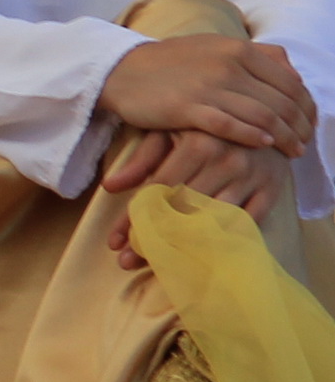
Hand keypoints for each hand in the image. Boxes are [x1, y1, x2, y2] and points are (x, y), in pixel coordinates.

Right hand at [99, 35, 315, 154]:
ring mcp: (207, 86)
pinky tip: (264, 145)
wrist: (122, 71)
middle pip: (281, 102)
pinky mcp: (187, 108)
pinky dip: (253, 136)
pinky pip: (230, 125)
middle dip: (300, 127)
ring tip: (292, 151)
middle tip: (304, 144)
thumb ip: (257, 54)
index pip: (290, 82)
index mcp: (238, 48)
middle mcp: (227, 64)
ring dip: (284, 137)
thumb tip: (293, 72)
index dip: (307, 107)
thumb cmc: (172, 63)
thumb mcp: (216, 47)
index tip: (310, 125)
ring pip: (262, 116)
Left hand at [103, 129, 295, 268]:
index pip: (157, 190)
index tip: (114, 242)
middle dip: (153, 238)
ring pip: (214, 221)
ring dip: (185, 247)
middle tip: (127, 260)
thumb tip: (109, 187)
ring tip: (159, 266)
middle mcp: (226, 162)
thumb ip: (142, 159)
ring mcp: (251, 178)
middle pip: (183, 210)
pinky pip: (247, 224)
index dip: (133, 217)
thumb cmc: (204, 126)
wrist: (262, 115)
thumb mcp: (171, 132)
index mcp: (198, 145)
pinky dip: (225, 242)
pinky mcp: (272, 190)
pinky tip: (203, 258)